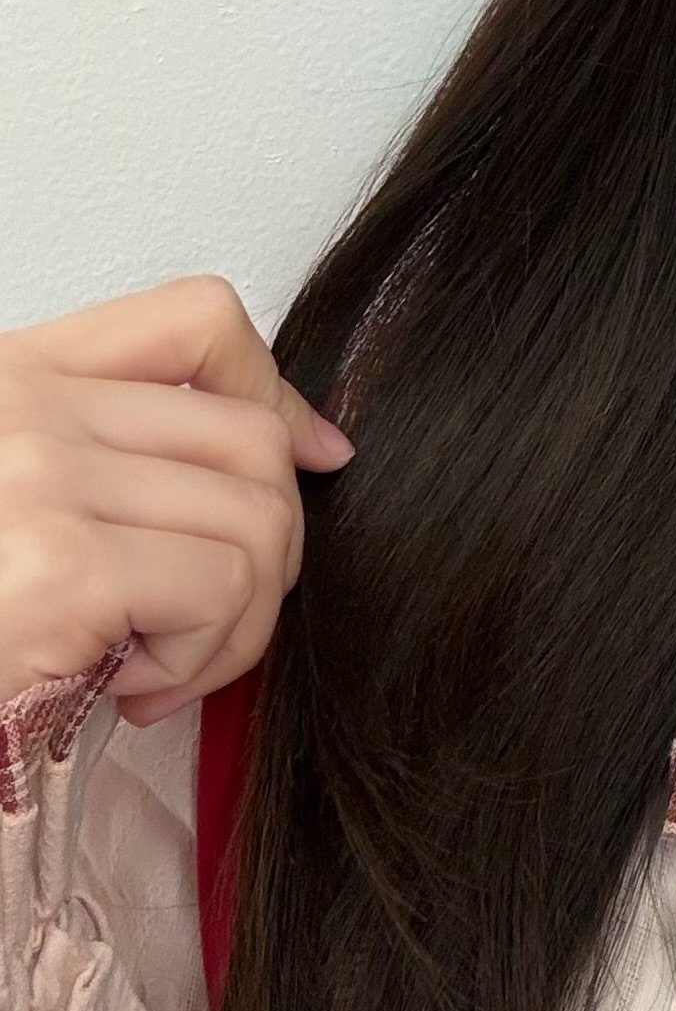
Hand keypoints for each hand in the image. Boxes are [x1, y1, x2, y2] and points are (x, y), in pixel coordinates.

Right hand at [0, 274, 353, 725]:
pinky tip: (124, 693)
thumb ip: (123, 459)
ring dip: (235, 624)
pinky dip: (201, 663)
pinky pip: (224, 592)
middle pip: (253, 441)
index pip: (197, 318)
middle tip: (197, 626)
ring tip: (150, 668)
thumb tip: (311, 448)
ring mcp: (41, 479)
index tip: (309, 460)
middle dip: (268, 549)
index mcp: (11, 377)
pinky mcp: (62, 568)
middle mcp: (25, 408)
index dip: (278, 389)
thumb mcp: (20, 498)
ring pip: (258, 523)